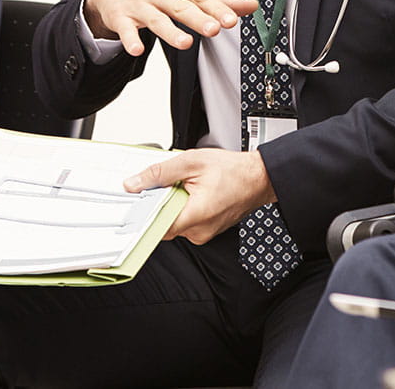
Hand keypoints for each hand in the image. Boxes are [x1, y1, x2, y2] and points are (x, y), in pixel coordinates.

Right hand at [85, 0, 256, 55]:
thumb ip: (219, 0)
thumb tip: (251, 5)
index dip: (218, 8)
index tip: (232, 19)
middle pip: (182, 7)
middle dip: (199, 18)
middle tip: (214, 29)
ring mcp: (141, 6)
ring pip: (157, 20)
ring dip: (171, 32)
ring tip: (186, 43)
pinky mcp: (122, 19)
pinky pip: (126, 31)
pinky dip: (131, 41)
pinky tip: (138, 50)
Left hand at [124, 148, 274, 244]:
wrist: (260, 178)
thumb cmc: (234, 171)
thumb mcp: (192, 162)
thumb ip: (160, 173)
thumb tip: (135, 183)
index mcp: (194, 216)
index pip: (155, 226)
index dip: (143, 213)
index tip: (136, 203)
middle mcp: (198, 231)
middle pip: (163, 223)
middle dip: (161, 204)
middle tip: (167, 185)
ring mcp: (204, 233)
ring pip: (175, 223)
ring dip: (174, 206)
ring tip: (186, 187)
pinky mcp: (208, 230)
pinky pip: (187, 223)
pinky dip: (185, 209)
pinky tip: (195, 194)